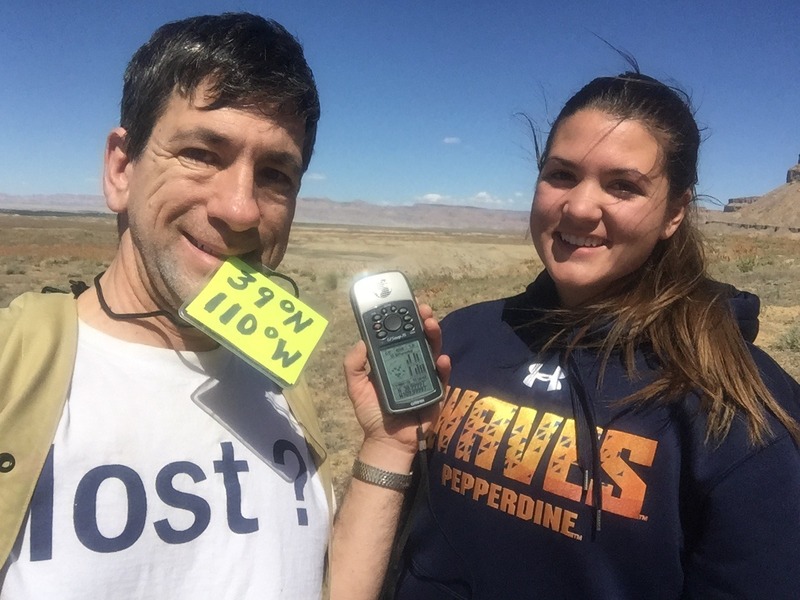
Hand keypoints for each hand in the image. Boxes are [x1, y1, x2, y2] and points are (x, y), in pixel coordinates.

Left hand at [343, 303, 450, 459]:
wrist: (387, 442)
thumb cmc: (372, 413)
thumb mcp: (355, 387)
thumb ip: (353, 365)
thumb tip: (361, 342)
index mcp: (393, 359)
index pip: (400, 334)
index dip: (403, 318)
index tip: (403, 303)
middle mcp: (411, 363)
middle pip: (420, 337)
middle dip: (422, 320)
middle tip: (422, 309)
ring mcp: (426, 376)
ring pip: (433, 351)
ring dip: (434, 336)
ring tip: (431, 324)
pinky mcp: (436, 392)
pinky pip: (442, 377)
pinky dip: (443, 367)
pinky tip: (441, 358)